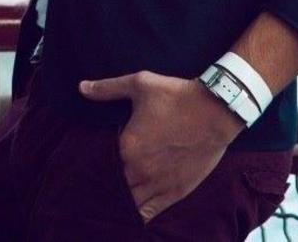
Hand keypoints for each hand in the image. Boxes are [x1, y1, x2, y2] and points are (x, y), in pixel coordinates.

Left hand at [79, 69, 243, 223]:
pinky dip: (138, 213)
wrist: (215, 109)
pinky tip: (132, 209)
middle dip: (107, 181)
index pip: (101, 163)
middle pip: (114, 185)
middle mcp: (140, 170)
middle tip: (101, 179)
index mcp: (127, 147)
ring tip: (116, 192)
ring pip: (129, 202)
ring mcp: (158, 184)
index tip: (90, 161)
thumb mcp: (140, 84)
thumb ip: (108, 89)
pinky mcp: (175, 192)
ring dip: (121, 198)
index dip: (96, 162)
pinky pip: (149, 213)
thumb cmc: (177, 95)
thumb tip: (82, 87)